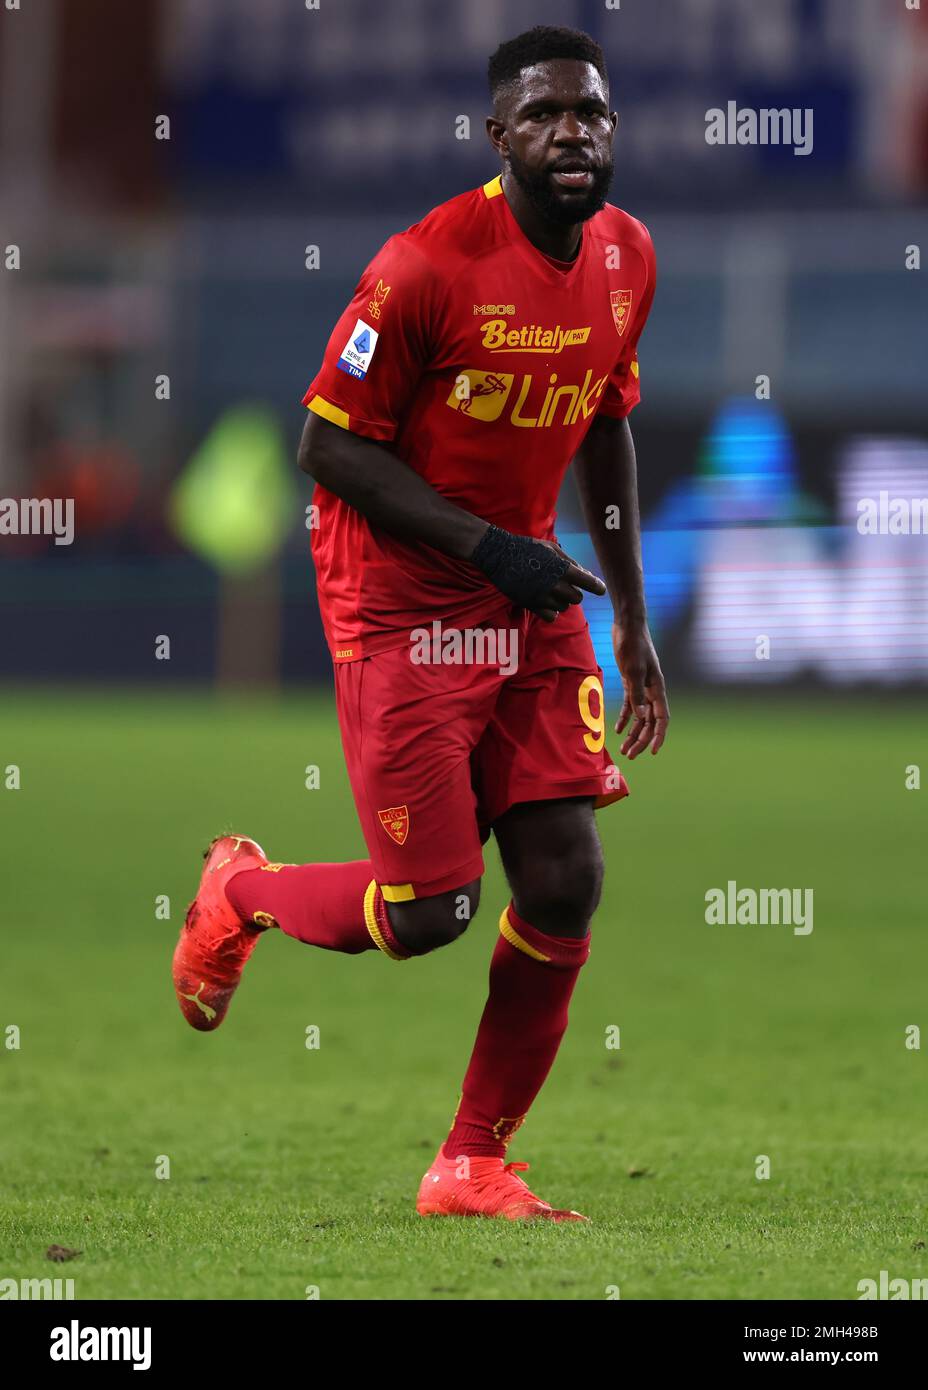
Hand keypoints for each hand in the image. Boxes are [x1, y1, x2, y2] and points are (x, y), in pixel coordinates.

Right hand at [533, 541, 605, 622]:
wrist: (499, 555)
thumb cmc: (528, 548)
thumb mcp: (551, 549)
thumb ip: (571, 562)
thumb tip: (587, 574)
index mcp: (562, 569)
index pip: (588, 582)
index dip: (598, 587)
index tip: (601, 590)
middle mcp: (555, 584)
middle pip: (577, 598)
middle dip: (574, 593)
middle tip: (564, 585)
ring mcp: (543, 596)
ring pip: (564, 607)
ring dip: (561, 601)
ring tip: (550, 590)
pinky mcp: (531, 604)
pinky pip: (551, 616)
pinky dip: (551, 612)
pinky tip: (546, 602)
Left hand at [613, 622, 669, 757]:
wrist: (628, 625)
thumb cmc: (632, 645)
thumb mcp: (632, 669)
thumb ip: (637, 693)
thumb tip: (642, 716)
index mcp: (657, 688)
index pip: (662, 718)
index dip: (659, 736)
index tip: (654, 752)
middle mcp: (652, 690)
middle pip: (650, 722)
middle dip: (642, 740)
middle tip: (630, 755)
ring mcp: (642, 687)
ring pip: (640, 716)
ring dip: (633, 733)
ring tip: (624, 749)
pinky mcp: (631, 682)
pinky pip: (630, 705)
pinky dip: (625, 718)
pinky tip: (618, 730)